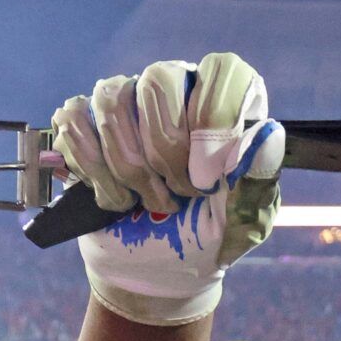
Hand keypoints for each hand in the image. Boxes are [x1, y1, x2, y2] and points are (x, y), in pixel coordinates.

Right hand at [52, 53, 284, 325]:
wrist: (163, 268)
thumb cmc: (211, 234)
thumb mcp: (246, 218)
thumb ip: (257, 178)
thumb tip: (267, 133)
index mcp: (224, 102)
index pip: (222, 71)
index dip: (215, 116)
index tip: (211, 175)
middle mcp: (174, 89)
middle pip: (157, 79)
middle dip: (167, 151)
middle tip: (183, 194)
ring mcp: (124, 100)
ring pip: (111, 102)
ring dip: (130, 168)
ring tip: (152, 203)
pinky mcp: (82, 122)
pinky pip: (73, 121)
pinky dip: (93, 171)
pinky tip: (117, 198)